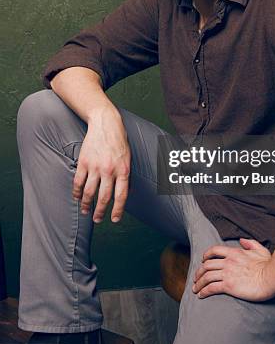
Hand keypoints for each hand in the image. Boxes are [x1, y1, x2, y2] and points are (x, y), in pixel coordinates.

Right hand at [72, 106, 130, 223]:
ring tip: (86, 211)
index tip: (114, 219)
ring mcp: (95, 166)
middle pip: (104, 197)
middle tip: (97, 219)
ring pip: (89, 192)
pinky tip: (77, 197)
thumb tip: (126, 193)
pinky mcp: (84, 162)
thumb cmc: (119, 142)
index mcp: (123, 170)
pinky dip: (77, 192)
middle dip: (100, 211)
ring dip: (87, 204)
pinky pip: (78, 181)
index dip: (117, 210)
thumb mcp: (128, 158)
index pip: (121, 195)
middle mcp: (109, 170)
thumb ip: (127, 176)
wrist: (106, 123)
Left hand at [192, 238, 274, 301]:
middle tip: (196, 278)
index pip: (214, 251)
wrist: (271, 277)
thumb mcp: (260, 249)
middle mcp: (228, 262)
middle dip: (199, 272)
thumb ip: (250, 243)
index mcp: (234, 252)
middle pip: (207, 265)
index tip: (202, 260)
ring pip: (206, 276)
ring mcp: (227, 274)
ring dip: (198, 283)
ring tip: (195, 289)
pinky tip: (201, 295)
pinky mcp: (229, 286)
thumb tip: (242, 240)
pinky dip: (204, 291)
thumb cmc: (268, 265)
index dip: (206, 255)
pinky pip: (211, 288)